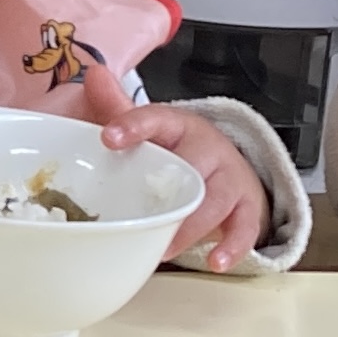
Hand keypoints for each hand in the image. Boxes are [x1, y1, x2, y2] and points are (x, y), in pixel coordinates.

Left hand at [80, 66, 268, 272]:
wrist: (233, 170)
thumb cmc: (183, 152)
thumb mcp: (154, 130)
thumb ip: (119, 108)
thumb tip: (91, 74)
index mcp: (180, 126)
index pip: (157, 118)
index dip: (133, 125)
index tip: (108, 137)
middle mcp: (209, 149)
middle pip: (192, 164)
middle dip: (170, 188)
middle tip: (140, 214)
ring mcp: (231, 179)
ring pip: (216, 199)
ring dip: (190, 226)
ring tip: (164, 249)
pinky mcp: (247, 209)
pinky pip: (244, 227)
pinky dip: (232, 246)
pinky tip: (216, 262)